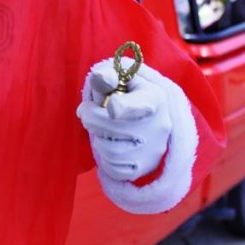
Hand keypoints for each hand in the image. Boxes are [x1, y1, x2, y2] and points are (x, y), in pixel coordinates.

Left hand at [77, 59, 172, 181]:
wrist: (151, 125)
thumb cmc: (130, 96)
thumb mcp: (124, 80)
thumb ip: (109, 75)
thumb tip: (98, 78)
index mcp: (154, 99)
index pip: (139, 106)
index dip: (123, 107)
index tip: (113, 107)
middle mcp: (159, 127)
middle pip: (112, 126)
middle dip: (90, 118)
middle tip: (86, 112)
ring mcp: (152, 151)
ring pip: (108, 149)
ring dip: (97, 137)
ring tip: (101, 128)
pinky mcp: (142, 169)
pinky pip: (111, 167)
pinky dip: (103, 155)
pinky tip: (108, 143)